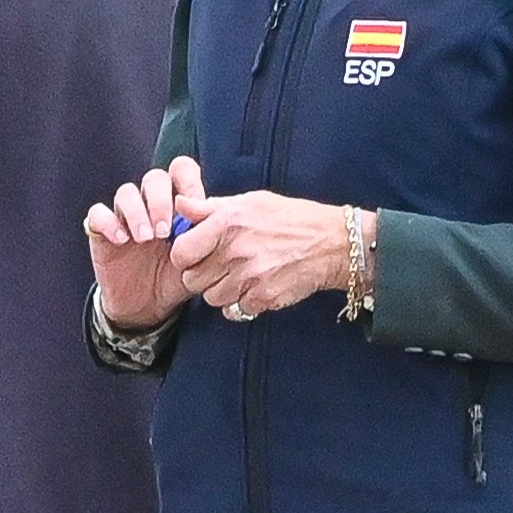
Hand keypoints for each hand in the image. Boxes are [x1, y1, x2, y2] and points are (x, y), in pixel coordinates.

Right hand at [84, 156, 207, 331]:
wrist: (146, 307)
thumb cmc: (174, 278)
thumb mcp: (198, 259)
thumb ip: (206, 235)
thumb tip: (213, 214)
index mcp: (177, 203)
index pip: (181, 171)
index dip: (188, 182)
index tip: (193, 209)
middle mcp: (149, 204)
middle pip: (154, 178)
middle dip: (161, 201)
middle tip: (165, 231)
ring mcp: (124, 216)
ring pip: (126, 192)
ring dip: (137, 213)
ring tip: (146, 238)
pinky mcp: (100, 231)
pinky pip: (97, 214)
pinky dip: (109, 223)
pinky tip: (121, 240)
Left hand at [171, 188, 358, 321]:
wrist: (333, 244)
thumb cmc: (291, 218)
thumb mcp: (250, 202)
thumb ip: (210, 207)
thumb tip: (179, 203)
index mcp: (227, 223)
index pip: (180, 252)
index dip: (184, 256)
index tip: (195, 254)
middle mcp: (235, 251)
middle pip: (192, 280)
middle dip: (201, 276)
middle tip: (218, 267)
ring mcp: (249, 277)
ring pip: (211, 298)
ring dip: (220, 291)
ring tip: (238, 277)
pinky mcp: (263, 297)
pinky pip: (235, 310)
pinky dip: (241, 304)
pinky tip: (254, 288)